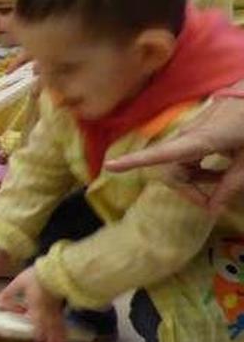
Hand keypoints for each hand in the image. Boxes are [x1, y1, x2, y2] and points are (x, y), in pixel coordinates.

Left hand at [0, 267, 66, 341]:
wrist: (55, 269)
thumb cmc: (37, 275)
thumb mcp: (19, 283)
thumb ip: (8, 293)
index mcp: (35, 305)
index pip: (36, 323)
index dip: (37, 332)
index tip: (37, 340)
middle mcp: (46, 309)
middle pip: (49, 328)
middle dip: (49, 339)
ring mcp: (55, 307)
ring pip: (57, 326)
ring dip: (57, 337)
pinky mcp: (61, 304)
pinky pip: (62, 319)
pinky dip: (63, 328)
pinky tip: (64, 333)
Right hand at [106, 86, 243, 214]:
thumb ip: (231, 184)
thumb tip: (212, 209)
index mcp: (200, 141)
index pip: (162, 154)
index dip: (134, 160)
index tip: (110, 166)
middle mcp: (188, 137)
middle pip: (171, 171)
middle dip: (187, 191)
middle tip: (212, 204)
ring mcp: (189, 134)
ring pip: (178, 165)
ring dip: (194, 180)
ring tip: (220, 185)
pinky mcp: (194, 132)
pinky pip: (185, 156)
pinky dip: (198, 170)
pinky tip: (217, 172)